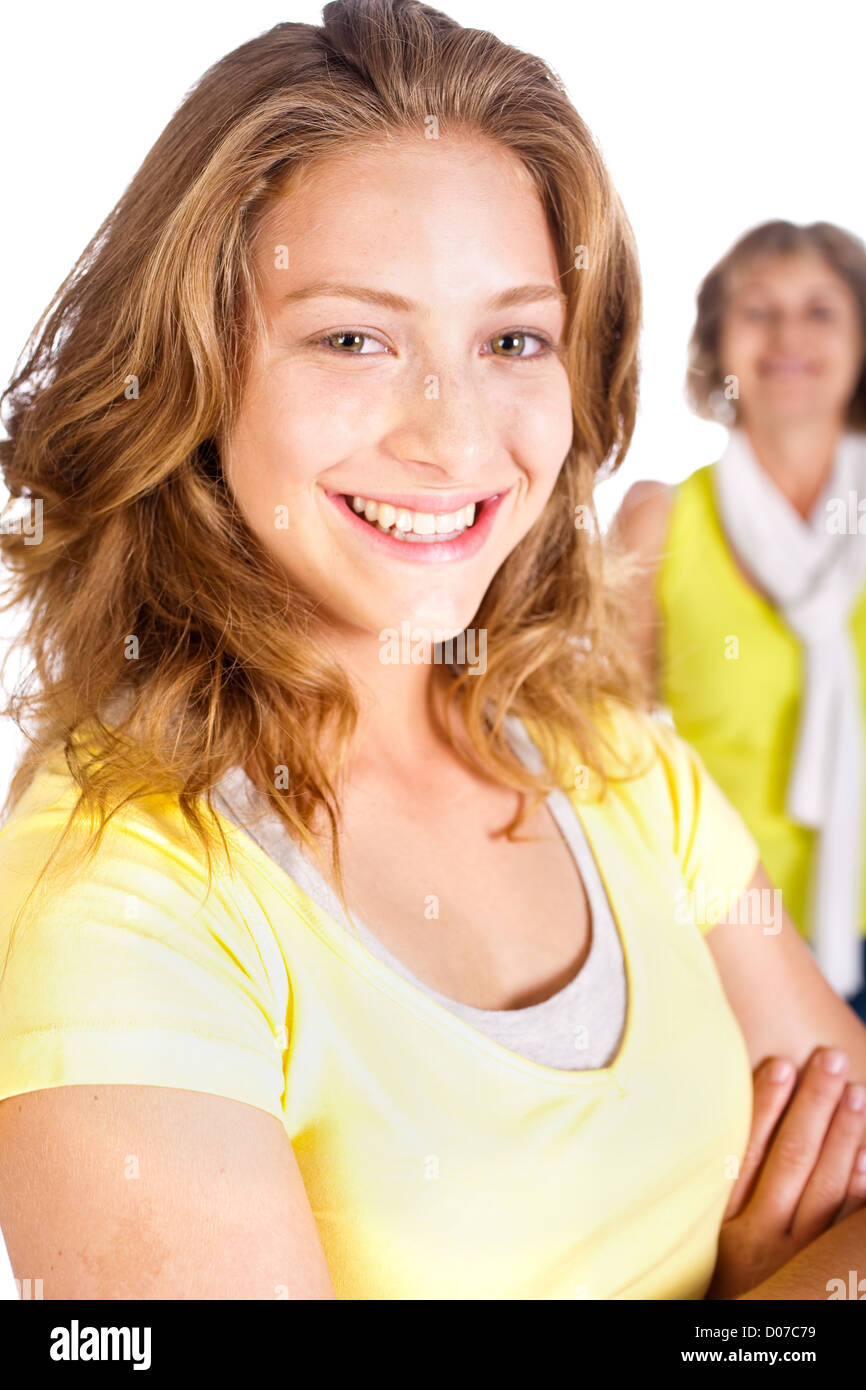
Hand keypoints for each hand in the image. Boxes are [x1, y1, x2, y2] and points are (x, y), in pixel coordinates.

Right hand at [706, 1046, 865, 1299]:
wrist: (741, 1332)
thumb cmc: (722, 1269)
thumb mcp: (706, 1228)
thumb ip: (722, 1180)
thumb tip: (735, 1118)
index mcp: (723, 1221)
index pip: (747, 1151)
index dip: (765, 1105)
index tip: (782, 1063)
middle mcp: (760, 1237)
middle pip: (793, 1160)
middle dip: (814, 1105)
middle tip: (830, 1058)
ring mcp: (799, 1256)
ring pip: (827, 1187)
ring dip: (844, 1135)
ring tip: (857, 1091)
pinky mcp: (825, 1269)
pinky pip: (848, 1225)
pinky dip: (861, 1185)